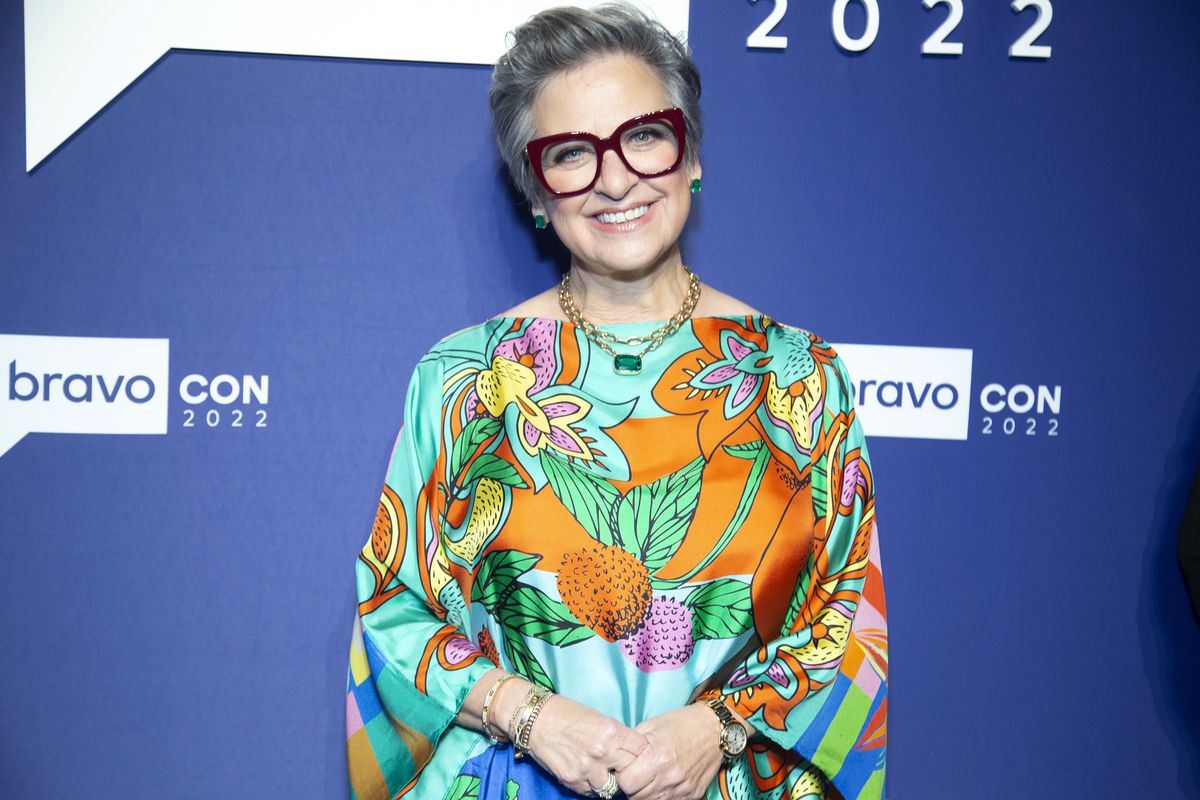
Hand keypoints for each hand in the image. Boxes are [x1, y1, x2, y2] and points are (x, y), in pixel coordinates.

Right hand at [523, 693, 648, 795]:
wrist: (535, 719)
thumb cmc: (568, 714)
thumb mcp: (599, 719)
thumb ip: (618, 737)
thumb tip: (633, 753)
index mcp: (612, 731)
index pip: (641, 750)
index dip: (641, 753)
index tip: (637, 754)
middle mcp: (602, 751)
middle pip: (630, 772)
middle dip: (628, 770)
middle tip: (622, 767)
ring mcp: (586, 768)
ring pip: (611, 788)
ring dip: (609, 781)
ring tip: (603, 771)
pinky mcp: (572, 780)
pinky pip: (591, 792)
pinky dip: (592, 786)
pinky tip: (587, 773)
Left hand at [616, 704, 724, 799]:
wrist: (715, 728)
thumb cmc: (681, 723)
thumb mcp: (651, 725)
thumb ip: (632, 745)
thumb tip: (617, 759)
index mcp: (658, 756)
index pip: (626, 783)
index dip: (622, 776)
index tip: (625, 768)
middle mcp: (670, 776)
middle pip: (636, 797)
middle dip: (632, 787)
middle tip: (637, 773)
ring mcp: (682, 788)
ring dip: (646, 793)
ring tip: (650, 777)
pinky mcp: (692, 794)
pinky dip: (662, 795)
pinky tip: (663, 781)